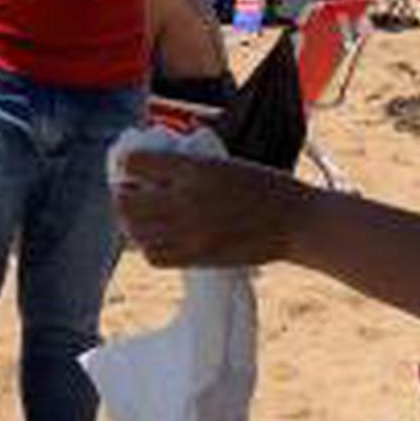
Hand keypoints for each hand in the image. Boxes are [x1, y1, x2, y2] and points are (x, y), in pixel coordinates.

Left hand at [114, 149, 311, 267]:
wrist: (296, 222)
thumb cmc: (265, 186)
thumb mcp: (224, 162)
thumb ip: (188, 166)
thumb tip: (154, 167)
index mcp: (195, 169)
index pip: (137, 163)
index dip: (130, 163)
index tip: (133, 165)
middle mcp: (186, 200)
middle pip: (127, 201)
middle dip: (123, 195)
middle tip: (130, 192)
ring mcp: (190, 232)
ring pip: (135, 231)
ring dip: (132, 222)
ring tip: (141, 217)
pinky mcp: (197, 257)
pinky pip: (154, 256)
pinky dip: (148, 246)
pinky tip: (158, 238)